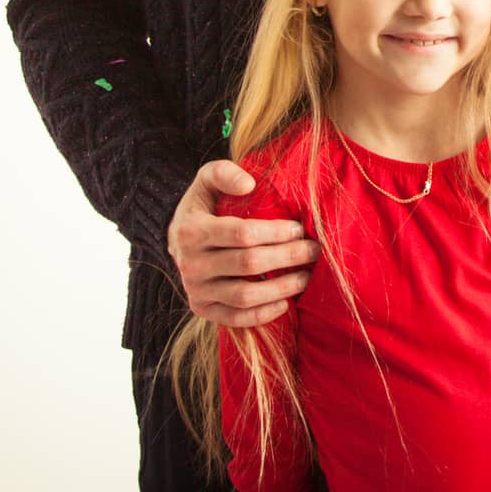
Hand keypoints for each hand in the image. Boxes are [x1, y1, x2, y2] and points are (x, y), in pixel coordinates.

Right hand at [167, 160, 319, 328]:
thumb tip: (249, 184)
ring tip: (305, 277)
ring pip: (244, 296)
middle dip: (287, 257)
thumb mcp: (207, 178)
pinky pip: (235, 318)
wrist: (177, 236)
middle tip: (313, 251)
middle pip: (248, 264)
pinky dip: (262, 314)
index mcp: (192, 231)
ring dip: (280, 289)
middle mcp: (191, 264)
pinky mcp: (201, 309)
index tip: (300, 228)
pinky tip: (285, 303)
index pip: (242, 234)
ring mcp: (195, 290)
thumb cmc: (204, 203)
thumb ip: (225, 173)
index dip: (276, 232)